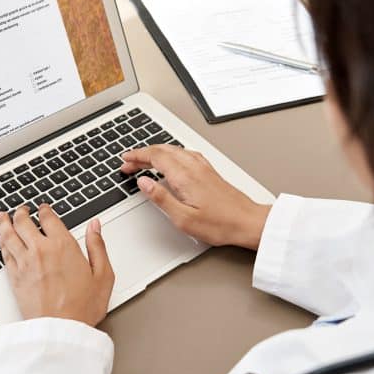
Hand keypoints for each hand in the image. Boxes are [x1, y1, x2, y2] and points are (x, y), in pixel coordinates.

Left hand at [0, 204, 114, 325]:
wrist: (61, 330)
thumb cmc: (83, 307)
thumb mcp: (103, 275)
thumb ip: (98, 246)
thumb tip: (95, 226)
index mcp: (63, 245)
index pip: (48, 218)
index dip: (44, 209)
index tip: (43, 208)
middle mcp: (40, 250)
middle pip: (24, 222)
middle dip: (21, 212)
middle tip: (21, 209)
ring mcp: (24, 263)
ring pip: (9, 235)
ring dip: (5, 222)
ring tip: (3, 216)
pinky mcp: (14, 277)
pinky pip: (3, 253)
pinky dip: (1, 242)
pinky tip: (1, 240)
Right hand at [121, 145, 269, 249]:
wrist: (248, 222)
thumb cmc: (220, 223)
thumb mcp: (183, 218)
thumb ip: (160, 198)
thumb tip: (143, 182)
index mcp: (184, 176)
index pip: (155, 156)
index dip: (137, 156)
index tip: (125, 160)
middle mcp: (194, 167)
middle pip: (163, 150)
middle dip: (142, 154)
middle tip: (128, 163)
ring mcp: (202, 167)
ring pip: (174, 149)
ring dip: (156, 152)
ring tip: (144, 161)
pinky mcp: (209, 171)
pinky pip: (184, 153)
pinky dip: (170, 153)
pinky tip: (170, 159)